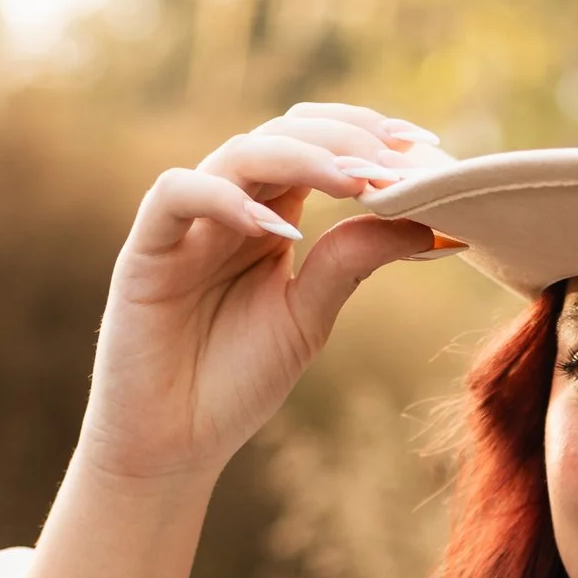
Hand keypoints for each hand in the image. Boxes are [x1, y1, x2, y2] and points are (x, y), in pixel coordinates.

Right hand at [74, 103, 444, 500]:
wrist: (172, 444)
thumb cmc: (235, 380)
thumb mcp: (309, 315)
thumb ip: (353, 260)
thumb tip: (431, 223)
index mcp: (269, 214)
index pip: (317, 145)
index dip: (367, 133)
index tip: (424, 145)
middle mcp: (228, 205)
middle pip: (284, 134)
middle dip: (345, 138)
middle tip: (397, 160)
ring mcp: (186, 222)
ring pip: (238, 154)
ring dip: (302, 158)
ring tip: (355, 181)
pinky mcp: (145, 248)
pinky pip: (176, 194)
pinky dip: (225, 198)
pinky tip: (277, 227)